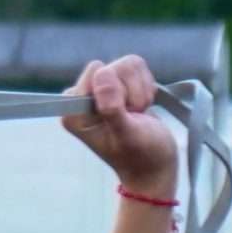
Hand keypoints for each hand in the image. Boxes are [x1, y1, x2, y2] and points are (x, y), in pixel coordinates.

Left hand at [61, 55, 180, 197]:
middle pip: (110, 67)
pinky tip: (143, 107)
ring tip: (138, 114)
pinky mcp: (118, 86)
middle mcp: (82, 98)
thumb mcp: (127, 136)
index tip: (124, 115)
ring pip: (126, 65)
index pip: (96, 73)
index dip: (117, 91)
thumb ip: (112, 109)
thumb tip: (103, 75)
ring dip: (140, 90)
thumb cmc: (142, 157)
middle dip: (130, 90)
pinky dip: (146, 86)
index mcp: (75, 111)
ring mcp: (100, 90)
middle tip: (133, 116)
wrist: (156, 167)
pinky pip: (135, 67)